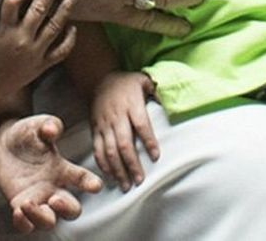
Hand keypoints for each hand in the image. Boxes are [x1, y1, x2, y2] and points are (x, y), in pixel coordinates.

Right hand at [0, 0, 76, 95]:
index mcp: (3, 29)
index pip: (13, 2)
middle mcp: (21, 39)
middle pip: (39, 10)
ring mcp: (34, 53)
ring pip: (55, 27)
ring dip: (65, 9)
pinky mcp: (43, 65)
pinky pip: (61, 50)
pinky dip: (69, 39)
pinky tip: (73, 26)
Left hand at [0, 115, 103, 232]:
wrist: (4, 143)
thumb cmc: (27, 134)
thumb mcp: (39, 124)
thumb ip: (48, 125)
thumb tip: (52, 128)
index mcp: (63, 170)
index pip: (82, 179)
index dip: (91, 184)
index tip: (95, 186)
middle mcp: (53, 187)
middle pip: (71, 209)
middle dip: (67, 209)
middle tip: (56, 199)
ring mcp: (37, 198)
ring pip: (49, 221)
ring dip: (41, 217)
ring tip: (28, 203)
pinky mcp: (20, 204)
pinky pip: (26, 225)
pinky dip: (23, 223)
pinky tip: (17, 211)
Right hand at [91, 71, 160, 191]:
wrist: (98, 81)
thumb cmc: (126, 83)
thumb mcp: (144, 80)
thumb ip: (157, 90)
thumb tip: (171, 100)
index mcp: (131, 105)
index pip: (141, 125)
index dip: (148, 141)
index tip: (155, 156)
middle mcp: (116, 117)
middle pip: (124, 143)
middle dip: (131, 164)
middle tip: (140, 180)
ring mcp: (104, 125)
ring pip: (109, 151)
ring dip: (117, 170)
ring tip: (126, 185)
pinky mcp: (95, 131)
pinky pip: (97, 150)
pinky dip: (103, 165)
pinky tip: (111, 176)